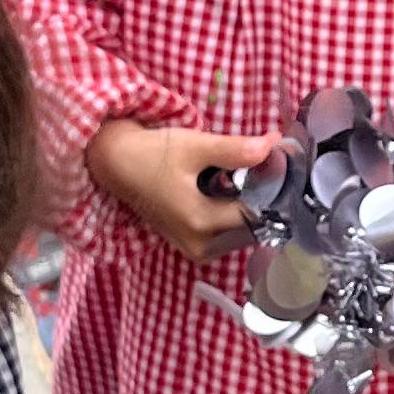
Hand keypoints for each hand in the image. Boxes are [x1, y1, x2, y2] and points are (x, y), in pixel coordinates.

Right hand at [87, 121, 275, 260]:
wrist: (115, 164)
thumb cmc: (152, 154)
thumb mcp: (195, 147)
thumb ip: (235, 150)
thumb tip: (273, 145)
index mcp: (201, 223)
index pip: (255, 214)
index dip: (271, 189)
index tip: (279, 167)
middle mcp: (199, 244)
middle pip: (250, 227)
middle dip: (262, 200)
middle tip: (266, 170)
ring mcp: (194, 248)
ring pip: (239, 233)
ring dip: (249, 208)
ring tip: (249, 178)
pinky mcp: (189, 244)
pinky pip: (225, 234)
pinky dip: (233, 215)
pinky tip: (231, 192)